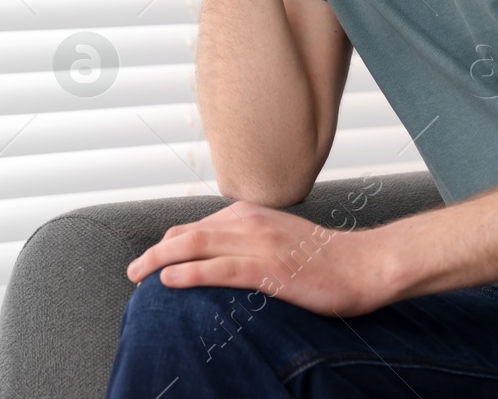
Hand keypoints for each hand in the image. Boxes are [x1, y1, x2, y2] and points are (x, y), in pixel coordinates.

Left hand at [126, 200, 392, 316]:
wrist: (365, 264)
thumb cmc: (325, 259)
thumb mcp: (280, 240)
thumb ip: (249, 243)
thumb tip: (218, 260)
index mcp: (251, 215)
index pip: (196, 227)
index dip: (167, 244)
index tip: (150, 262)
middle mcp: (251, 223)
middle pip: (188, 234)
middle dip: (153, 253)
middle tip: (132, 273)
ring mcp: (261, 245)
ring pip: (197, 248)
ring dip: (160, 262)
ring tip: (138, 276)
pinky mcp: (271, 269)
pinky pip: (222, 269)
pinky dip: (191, 274)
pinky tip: (171, 281)